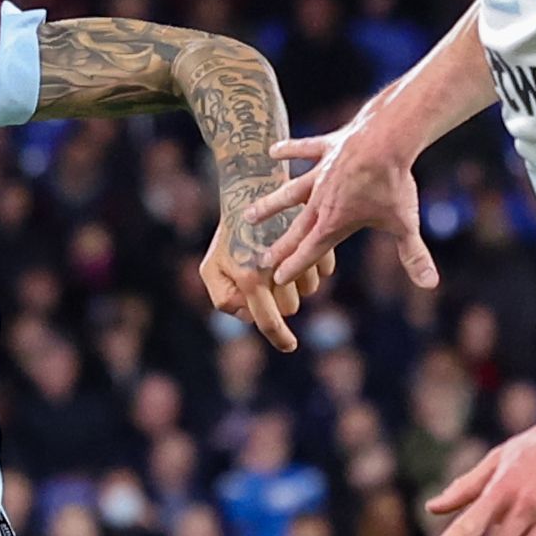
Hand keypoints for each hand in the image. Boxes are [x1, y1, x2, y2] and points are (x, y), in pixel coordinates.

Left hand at [198, 208, 329, 352]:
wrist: (252, 189)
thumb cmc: (229, 235)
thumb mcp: (212, 268)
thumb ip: (224, 300)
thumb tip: (249, 317)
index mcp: (250, 279)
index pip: (269, 321)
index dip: (280, 339)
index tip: (290, 346)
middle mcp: (277, 269)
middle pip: (291, 307)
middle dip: (280, 298)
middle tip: (268, 276)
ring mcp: (300, 256)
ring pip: (309, 289)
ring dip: (297, 281)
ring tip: (281, 257)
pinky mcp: (319, 243)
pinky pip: (323, 270)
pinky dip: (312, 265)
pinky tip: (297, 248)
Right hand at [256, 120, 439, 292]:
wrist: (385, 139)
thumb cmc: (394, 183)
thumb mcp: (405, 223)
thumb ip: (414, 256)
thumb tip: (430, 284)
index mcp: (334, 222)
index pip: (310, 252)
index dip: (294, 268)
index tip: (277, 280)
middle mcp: (320, 201)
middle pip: (294, 228)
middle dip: (278, 246)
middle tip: (259, 260)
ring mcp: (320, 174)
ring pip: (288, 192)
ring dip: (270, 204)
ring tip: (247, 215)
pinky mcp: (325, 149)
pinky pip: (303, 149)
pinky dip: (288, 149)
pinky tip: (272, 151)